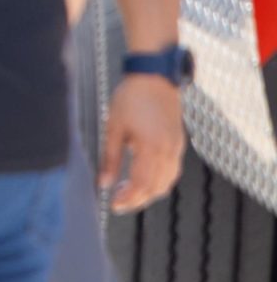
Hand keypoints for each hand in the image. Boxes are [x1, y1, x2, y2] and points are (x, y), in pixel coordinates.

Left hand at [100, 71, 186, 211]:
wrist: (154, 77)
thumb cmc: (130, 98)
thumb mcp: (113, 126)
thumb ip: (110, 157)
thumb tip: (102, 183)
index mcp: (151, 148)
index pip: (142, 184)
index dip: (128, 198)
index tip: (113, 204)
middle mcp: (168, 152)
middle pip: (156, 188)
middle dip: (138, 199)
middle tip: (118, 202)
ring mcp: (176, 148)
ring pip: (166, 182)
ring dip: (149, 192)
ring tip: (128, 192)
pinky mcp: (178, 144)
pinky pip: (172, 172)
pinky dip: (159, 181)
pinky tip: (143, 179)